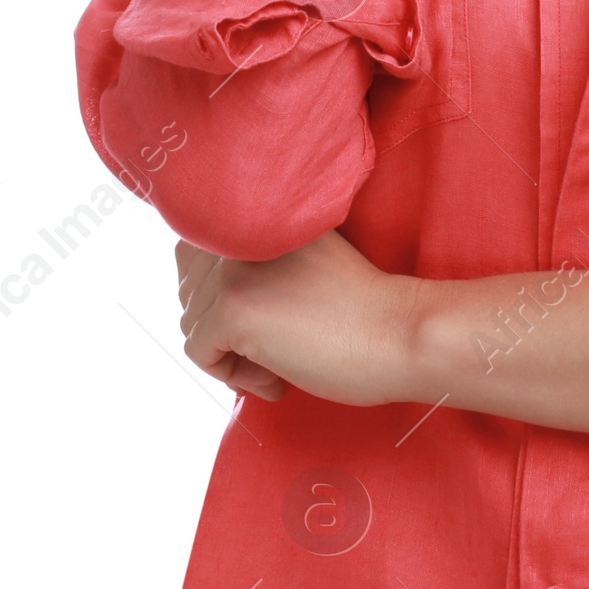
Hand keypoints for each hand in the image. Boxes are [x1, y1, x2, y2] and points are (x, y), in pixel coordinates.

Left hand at [175, 229, 424, 406]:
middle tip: (274, 342)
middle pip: (188, 289)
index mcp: (261, 213)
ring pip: (191, 323)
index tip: (267, 318)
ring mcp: (235, 267)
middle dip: (220, 326)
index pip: (195, 249)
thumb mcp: (300, 261)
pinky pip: (199, 353)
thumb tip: (195, 294)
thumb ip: (255, 258)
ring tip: (281, 358)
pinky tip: (278, 375)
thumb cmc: (360, 309)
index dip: (221, 293)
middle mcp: (242, 231)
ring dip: (230, 353)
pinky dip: (233, 376)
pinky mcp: (233, 308)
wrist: (400, 331)